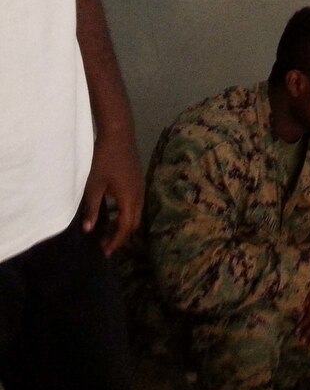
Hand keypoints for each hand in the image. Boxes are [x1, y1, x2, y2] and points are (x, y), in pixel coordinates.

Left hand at [81, 130, 142, 255]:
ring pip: (136, 215)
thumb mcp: (94, 186)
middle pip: (134, 224)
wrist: (119, 137)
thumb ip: (92, 209)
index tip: (105, 252)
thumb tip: (89, 229)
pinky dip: (125, 215)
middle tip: (105, 246)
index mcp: (129, 200)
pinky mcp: (138, 183)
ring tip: (108, 232)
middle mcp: (139, 197)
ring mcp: (140, 190)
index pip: (125, 228)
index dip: (116, 241)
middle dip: (120, 237)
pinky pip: (135, 206)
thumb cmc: (104, 160)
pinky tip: (113, 213)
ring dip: (123, 226)